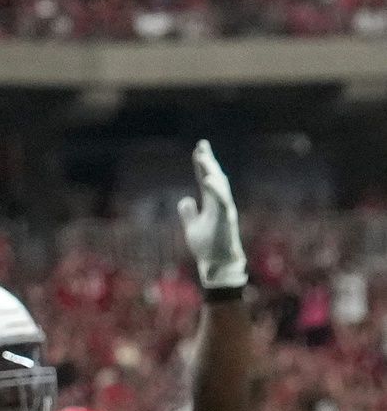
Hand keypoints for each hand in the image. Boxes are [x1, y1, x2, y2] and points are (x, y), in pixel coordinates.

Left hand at [177, 140, 246, 290]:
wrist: (217, 264)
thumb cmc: (207, 247)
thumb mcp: (192, 227)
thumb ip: (189, 213)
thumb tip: (185, 199)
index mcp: (211, 204)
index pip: (206, 180)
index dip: (202, 165)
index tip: (198, 149)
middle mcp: (219, 203)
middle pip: (214, 177)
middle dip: (207, 161)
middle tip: (201, 145)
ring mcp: (224, 210)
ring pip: (219, 186)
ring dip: (211, 171)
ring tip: (203, 157)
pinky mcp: (226, 219)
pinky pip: (221, 201)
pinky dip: (216, 189)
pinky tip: (209, 178)